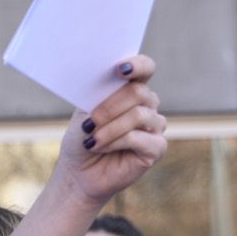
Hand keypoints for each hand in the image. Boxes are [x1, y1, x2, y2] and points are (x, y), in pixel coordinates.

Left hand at [53, 55, 165, 207]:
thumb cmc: (83, 136)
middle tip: (89, 123)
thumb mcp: (85, 110)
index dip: (137, 65)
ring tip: (92, 140)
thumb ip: (99, 93)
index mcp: (131, 89)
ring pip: (138, 115)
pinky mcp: (157, 148)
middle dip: (109, 108)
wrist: (79, 170)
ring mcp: (155, 126)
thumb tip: (109, 78)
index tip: (120, 69)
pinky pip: (139, 138)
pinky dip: (115, 142)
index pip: (145, 68)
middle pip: (138, 93)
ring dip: (109, 128)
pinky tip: (101, 148)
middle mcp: (148, 105)